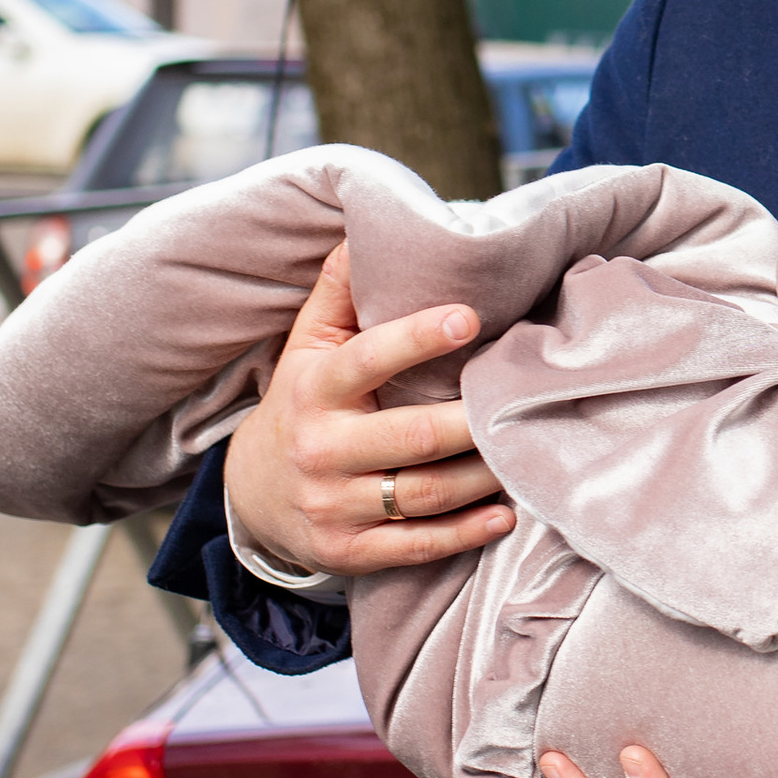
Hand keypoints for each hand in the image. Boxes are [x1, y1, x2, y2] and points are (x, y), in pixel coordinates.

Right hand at [222, 247, 514, 574]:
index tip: (468, 318)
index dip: (416, 339)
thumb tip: (369, 226)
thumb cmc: (302, 401)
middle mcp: (321, 449)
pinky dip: (465, 532)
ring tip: (527, 449)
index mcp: (314, 389)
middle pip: (413, 437)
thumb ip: (339, 289)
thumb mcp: (307, 344)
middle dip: (474, 421)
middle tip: (526, 400)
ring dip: (484, 476)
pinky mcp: (347, 552)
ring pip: (423, 493)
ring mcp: (332, 506)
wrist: (251, 494)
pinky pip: (415, 545)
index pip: (368, 359)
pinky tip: (505, 513)